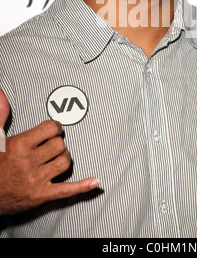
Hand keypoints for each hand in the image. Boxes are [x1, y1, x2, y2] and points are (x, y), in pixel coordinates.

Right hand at [0, 89, 99, 214]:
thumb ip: (0, 114)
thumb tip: (1, 93)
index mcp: (19, 145)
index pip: (50, 129)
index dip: (55, 127)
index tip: (54, 129)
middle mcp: (28, 162)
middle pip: (59, 145)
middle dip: (58, 143)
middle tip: (52, 145)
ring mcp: (35, 180)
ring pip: (65, 163)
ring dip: (64, 158)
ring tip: (56, 158)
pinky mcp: (40, 195)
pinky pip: (66, 190)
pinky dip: (82, 186)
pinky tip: (94, 182)